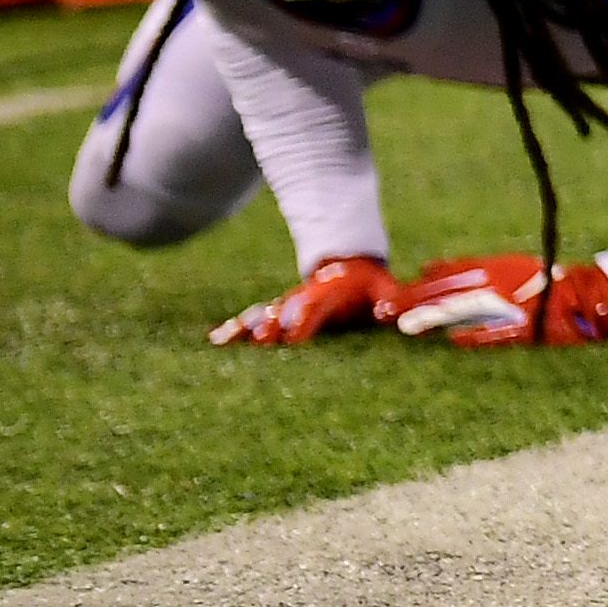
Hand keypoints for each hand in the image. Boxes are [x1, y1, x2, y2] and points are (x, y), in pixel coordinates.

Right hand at [208, 255, 395, 345]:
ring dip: (244, 328)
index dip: (304, 323)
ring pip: (261, 315)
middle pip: (281, 314)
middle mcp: (301, 301)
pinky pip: (253, 318)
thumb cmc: (368, 285)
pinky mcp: (277, 312)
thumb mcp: (384, 286)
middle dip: (269, 328)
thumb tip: (387, 312)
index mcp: (326, 296)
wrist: (347, 265)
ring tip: (223, 340)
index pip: (313, 310)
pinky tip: (216, 339)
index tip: (293, 340)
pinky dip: (235, 328)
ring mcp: (286, 306)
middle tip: (258, 341)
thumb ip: (390, 299)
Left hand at [385, 255, 607, 348]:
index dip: (415, 288)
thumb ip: (468, 267)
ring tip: (407, 327)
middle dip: (414, 303)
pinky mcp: (526, 326)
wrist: (587, 298)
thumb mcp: (504, 267)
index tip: (387, 300)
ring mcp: (512, 305)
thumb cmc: (543, 284)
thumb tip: (427, 267)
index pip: (445, 277)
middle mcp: (498, 284)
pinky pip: (498, 332)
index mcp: (492, 269)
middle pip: (448, 292)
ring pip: (466, 309)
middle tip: (384, 314)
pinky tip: (454, 341)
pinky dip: (476, 335)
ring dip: (435, 318)